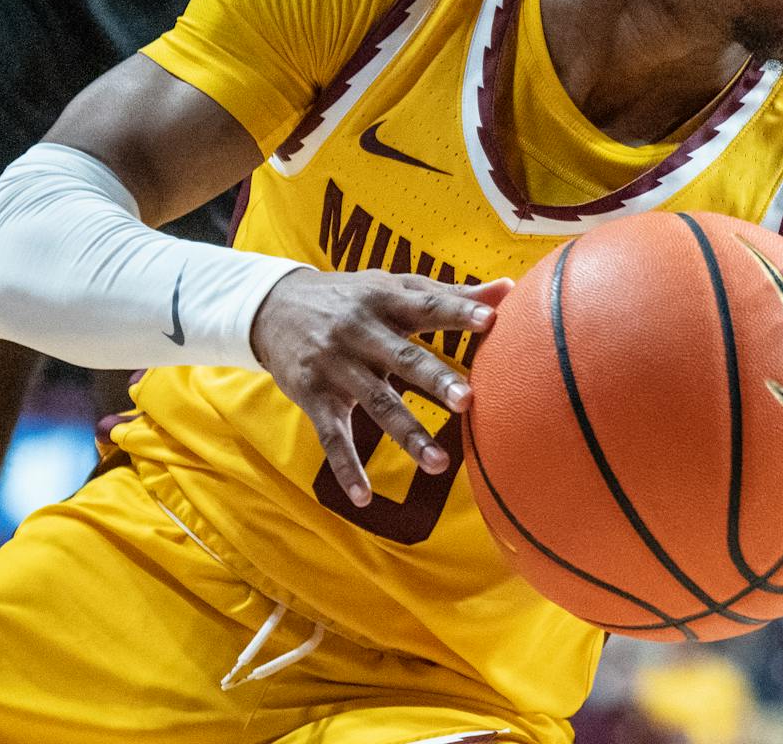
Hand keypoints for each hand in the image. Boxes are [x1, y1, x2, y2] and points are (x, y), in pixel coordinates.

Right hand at [251, 268, 510, 505]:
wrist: (272, 307)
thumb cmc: (350, 296)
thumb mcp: (392, 285)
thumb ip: (447, 293)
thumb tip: (509, 288)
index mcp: (384, 299)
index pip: (426, 305)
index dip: (457, 311)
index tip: (492, 319)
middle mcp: (358, 331)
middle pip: (402, 358)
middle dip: (434, 379)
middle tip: (467, 400)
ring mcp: (335, 366)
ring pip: (375, 402)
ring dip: (407, 434)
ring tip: (439, 464)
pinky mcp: (313, 397)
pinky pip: (331, 437)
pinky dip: (346, 468)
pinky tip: (364, 496)